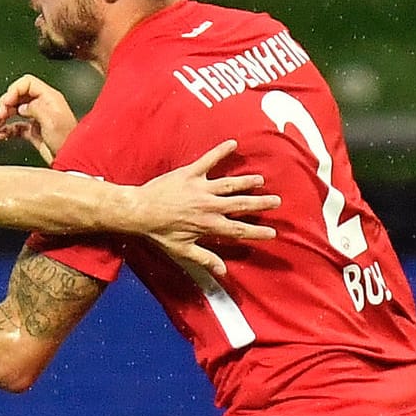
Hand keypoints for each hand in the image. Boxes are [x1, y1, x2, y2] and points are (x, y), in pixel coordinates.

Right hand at [0, 75, 78, 163]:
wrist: (71, 162)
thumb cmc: (67, 141)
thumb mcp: (51, 120)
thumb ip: (35, 108)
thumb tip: (22, 107)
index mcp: (49, 98)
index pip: (27, 83)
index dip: (13, 90)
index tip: (5, 103)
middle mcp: (43, 106)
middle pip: (19, 95)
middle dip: (6, 103)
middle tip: (0, 115)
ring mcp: (38, 119)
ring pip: (16, 110)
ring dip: (4, 115)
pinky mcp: (34, 132)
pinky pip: (17, 126)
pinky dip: (7, 129)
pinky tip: (1, 134)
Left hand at [126, 140, 278, 276]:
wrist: (138, 211)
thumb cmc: (159, 232)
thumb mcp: (182, 250)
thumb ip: (204, 259)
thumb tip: (222, 272)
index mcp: (208, 225)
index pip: (238, 230)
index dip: (256, 232)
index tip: (272, 233)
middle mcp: (209, 205)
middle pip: (241, 204)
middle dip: (260, 203)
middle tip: (276, 201)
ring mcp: (200, 188)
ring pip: (230, 183)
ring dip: (246, 181)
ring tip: (260, 179)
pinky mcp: (190, 173)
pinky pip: (208, 160)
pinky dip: (220, 150)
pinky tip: (233, 143)